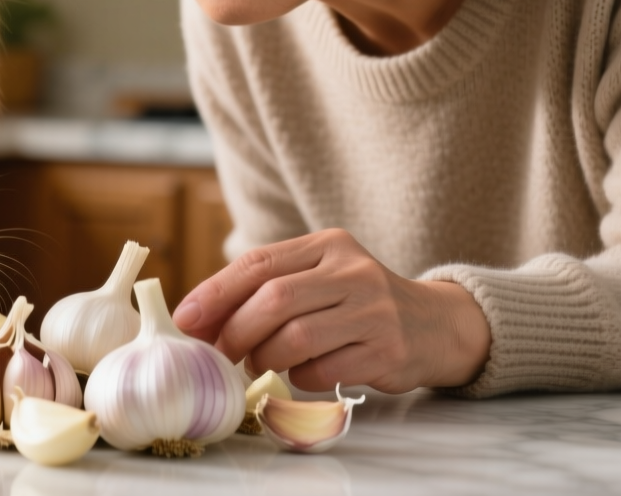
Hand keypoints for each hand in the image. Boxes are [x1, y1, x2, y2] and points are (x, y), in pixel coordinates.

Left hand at [170, 229, 490, 392]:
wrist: (434, 324)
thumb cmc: (357, 302)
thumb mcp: (319, 276)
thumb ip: (266, 287)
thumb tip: (197, 317)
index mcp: (328, 244)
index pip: (259, 263)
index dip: (216, 293)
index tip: (186, 319)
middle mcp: (352, 271)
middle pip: (275, 300)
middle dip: (236, 331)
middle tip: (220, 353)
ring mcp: (374, 310)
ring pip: (296, 338)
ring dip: (265, 357)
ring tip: (260, 363)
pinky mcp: (387, 350)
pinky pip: (324, 369)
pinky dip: (300, 377)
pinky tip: (302, 373)